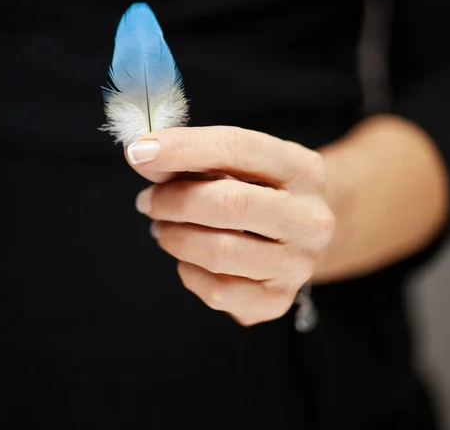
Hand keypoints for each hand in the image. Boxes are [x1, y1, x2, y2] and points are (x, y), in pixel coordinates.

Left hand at [126, 126, 334, 326]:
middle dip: (173, 200)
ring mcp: (298, 264)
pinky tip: (187, 258)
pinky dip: (188, 271)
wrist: (297, 233)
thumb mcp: (236, 164)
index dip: (183, 148)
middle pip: (229, 204)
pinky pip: (217, 291)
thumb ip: (190, 158)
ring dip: (174, 236)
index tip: (138, 150)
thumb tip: (141, 156)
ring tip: (162, 227)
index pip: (237, 148)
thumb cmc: (257, 190)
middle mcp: (310, 218)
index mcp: (303, 169)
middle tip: (147, 200)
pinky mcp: (277, 300)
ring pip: (219, 251)